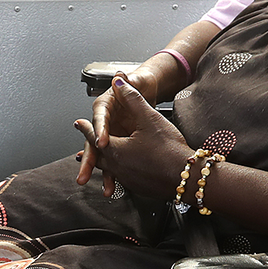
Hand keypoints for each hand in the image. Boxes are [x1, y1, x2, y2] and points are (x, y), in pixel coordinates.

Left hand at [73, 77, 190, 199]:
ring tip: (98, 161)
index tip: (79, 124)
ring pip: (109, 169)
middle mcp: (117, 167)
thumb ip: (132, 98)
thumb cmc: (169, 149)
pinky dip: (117, 171)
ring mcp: (128, 180)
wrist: (188, 176)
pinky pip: (122, 177)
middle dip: (90, 151)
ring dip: (102, 163)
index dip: (86, 128)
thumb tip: (119, 82)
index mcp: (115, 150)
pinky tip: (123, 171)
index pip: (93, 136)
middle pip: (98, 157)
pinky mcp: (139, 187)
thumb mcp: (148, 117)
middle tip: (83, 149)